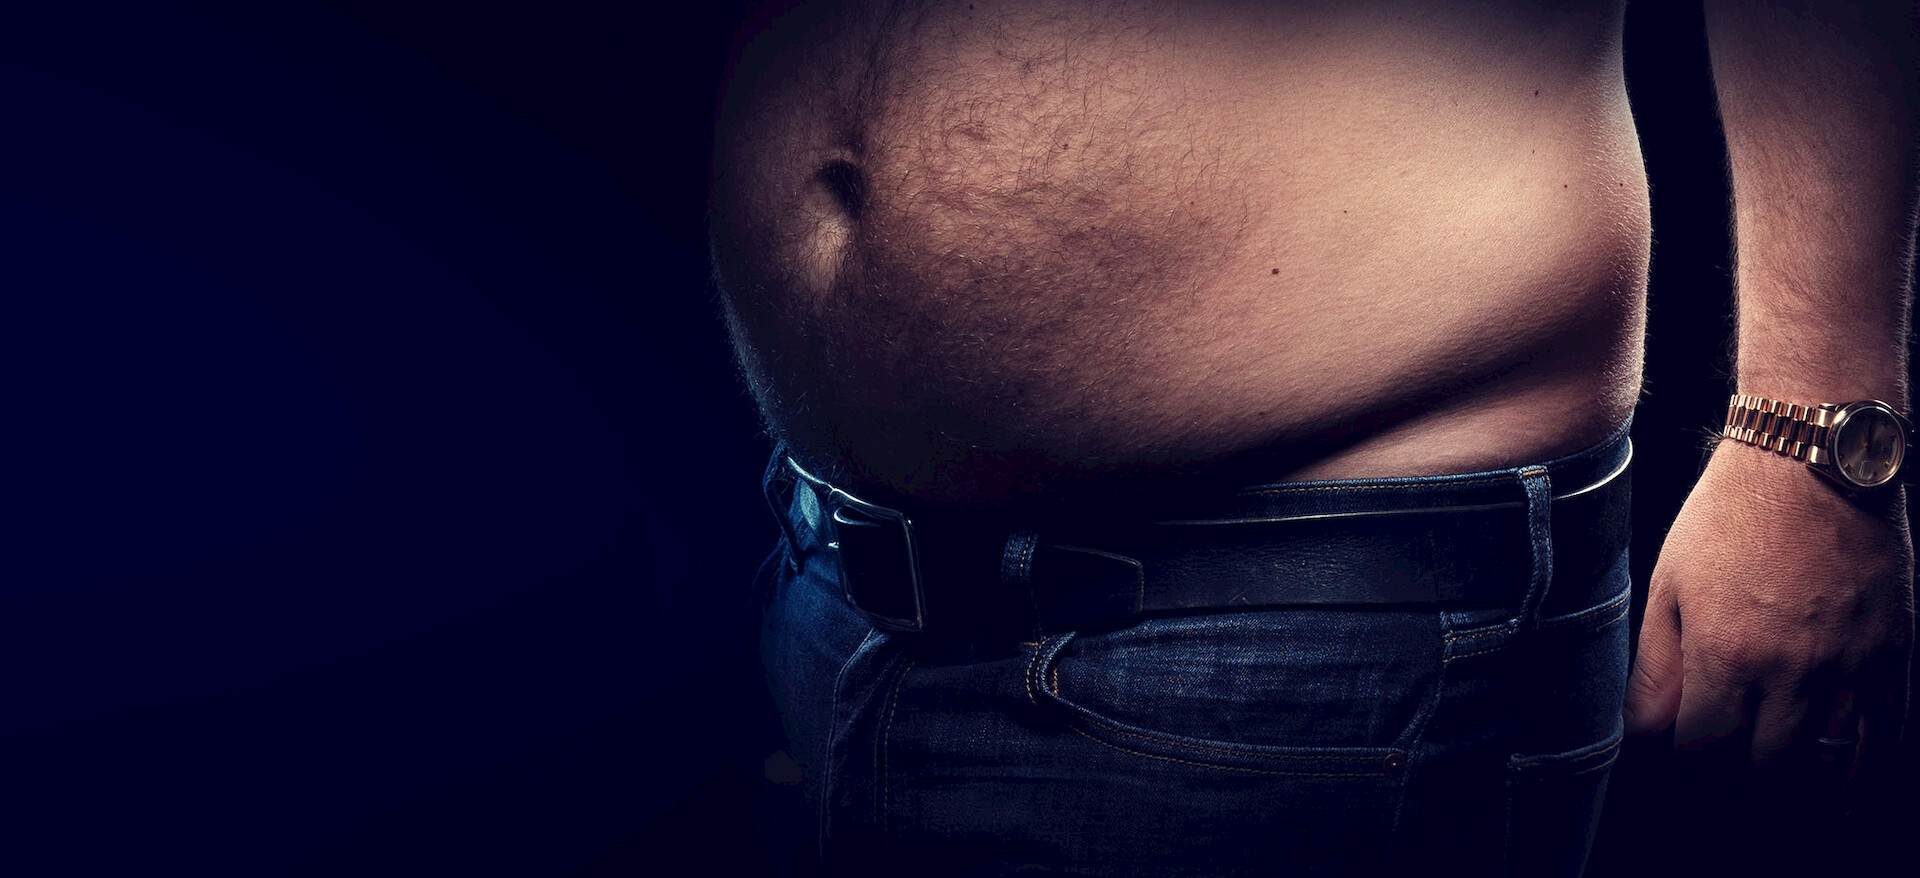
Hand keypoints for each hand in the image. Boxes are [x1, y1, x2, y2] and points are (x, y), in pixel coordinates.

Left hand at [1625, 441, 1913, 799]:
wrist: (1814, 459)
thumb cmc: (1730, 516)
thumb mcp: (1670, 584)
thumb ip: (1657, 666)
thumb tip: (1645, 732)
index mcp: (1725, 653)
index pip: (1702, 752)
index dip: (1687, 773)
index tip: (1681, 773)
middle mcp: (1791, 669)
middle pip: (1763, 770)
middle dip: (1737, 789)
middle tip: (1723, 793)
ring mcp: (1849, 665)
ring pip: (1824, 762)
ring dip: (1795, 789)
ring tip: (1774, 802)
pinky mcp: (1892, 653)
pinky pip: (1883, 735)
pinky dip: (1860, 771)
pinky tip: (1841, 790)